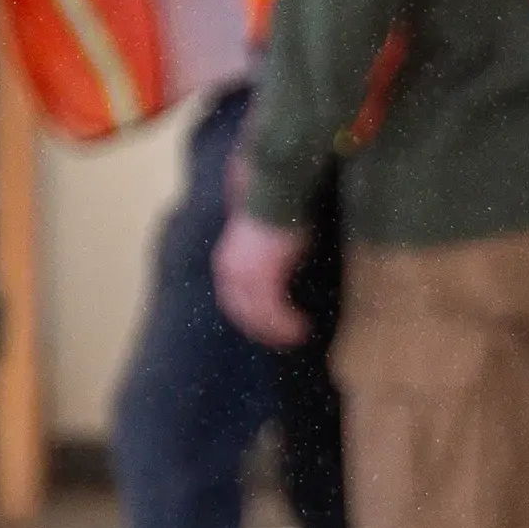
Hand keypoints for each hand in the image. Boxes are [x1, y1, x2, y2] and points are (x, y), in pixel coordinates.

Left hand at [212, 209, 314, 348]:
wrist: (276, 188)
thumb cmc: (276, 205)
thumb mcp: (266, 236)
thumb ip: (265, 255)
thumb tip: (275, 265)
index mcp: (228, 260)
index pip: (233, 298)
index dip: (249, 315)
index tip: (265, 325)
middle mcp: (230, 270)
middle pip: (240, 311)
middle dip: (260, 328)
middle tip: (281, 339)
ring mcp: (244, 275)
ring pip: (256, 315)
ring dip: (275, 330)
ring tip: (295, 337)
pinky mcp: (262, 277)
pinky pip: (272, 311)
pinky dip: (285, 324)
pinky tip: (300, 330)